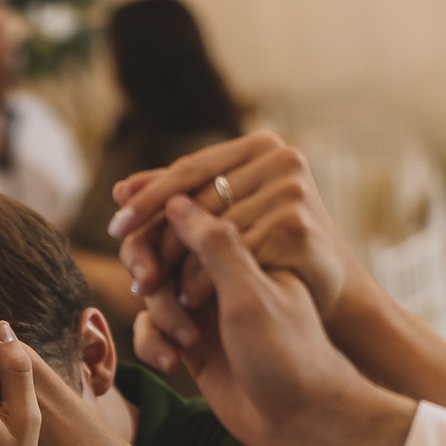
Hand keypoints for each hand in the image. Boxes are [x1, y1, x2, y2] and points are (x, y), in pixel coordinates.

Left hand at [108, 132, 367, 334]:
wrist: (330, 294)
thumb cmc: (272, 252)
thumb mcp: (227, 218)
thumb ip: (181, 199)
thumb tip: (121, 189)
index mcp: (260, 145)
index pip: (189, 169)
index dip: (148, 199)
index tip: (115, 228)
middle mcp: (281, 157)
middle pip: (198, 197)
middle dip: (158, 238)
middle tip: (130, 269)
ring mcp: (291, 188)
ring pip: (213, 227)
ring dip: (178, 263)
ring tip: (151, 291)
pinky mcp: (296, 223)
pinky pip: (235, 252)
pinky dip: (207, 278)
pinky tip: (187, 300)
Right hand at [127, 193, 412, 445]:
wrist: (304, 422)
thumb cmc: (289, 355)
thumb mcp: (251, 294)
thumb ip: (216, 246)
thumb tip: (178, 199)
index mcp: (246, 250)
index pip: (190, 216)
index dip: (156, 218)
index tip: (129, 223)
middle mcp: (226, 275)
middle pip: (164, 252)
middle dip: (150, 267)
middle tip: (145, 281)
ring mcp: (209, 309)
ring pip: (155, 293)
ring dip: (157, 314)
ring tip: (182, 342)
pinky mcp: (195, 346)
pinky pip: (155, 330)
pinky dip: (153, 343)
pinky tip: (170, 363)